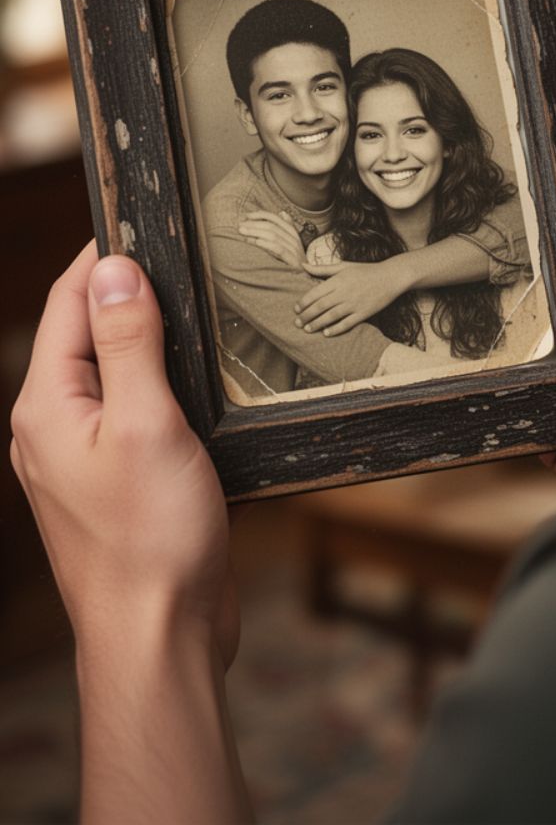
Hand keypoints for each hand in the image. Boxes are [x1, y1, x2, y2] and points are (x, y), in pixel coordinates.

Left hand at [10, 243, 238, 667]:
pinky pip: (136, 415)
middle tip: (183, 265)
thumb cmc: (150, 541)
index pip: (69, 302)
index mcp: (47, 406)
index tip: (144, 222)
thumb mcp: (146, 424)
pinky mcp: (118, 483)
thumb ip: (129, 342)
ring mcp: (84, 458)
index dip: (105, 257)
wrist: (159, 638)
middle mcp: (54, 428)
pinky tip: (203, 389)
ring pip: (117, 376)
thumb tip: (114, 270)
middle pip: (89, 335)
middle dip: (132, 296)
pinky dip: (165, 391)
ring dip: (153, 345)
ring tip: (198, 317)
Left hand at [238, 210, 304, 267]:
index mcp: (292, 232)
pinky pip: (278, 249)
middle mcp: (294, 239)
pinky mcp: (293, 260)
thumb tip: (282, 212)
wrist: (306, 278)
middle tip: (240, 226)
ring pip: (273, 236)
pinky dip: (266, 244)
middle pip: (272, 226)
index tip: (246, 216)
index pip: (275, 218)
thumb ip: (285, 228)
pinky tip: (255, 242)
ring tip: (243, 233)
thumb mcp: (290, 243)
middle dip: (254, 224)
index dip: (260, 215)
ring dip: (256, 233)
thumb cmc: (294, 261)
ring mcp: (294, 250)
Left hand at [296, 258, 404, 333]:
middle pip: (321, 306)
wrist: (390, 277)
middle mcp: (345, 292)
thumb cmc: (365, 270)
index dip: (304, 303)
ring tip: (307, 329)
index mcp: (338, 280)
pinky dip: (336, 329)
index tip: (296, 309)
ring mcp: (354, 303)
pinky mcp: (364, 313)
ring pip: (331, 316)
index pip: (315, 293)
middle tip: (297, 323)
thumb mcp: (343, 266)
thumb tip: (302, 265)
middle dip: (307, 316)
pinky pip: (347, 323)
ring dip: (317, 324)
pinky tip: (326, 333)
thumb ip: (322, 268)